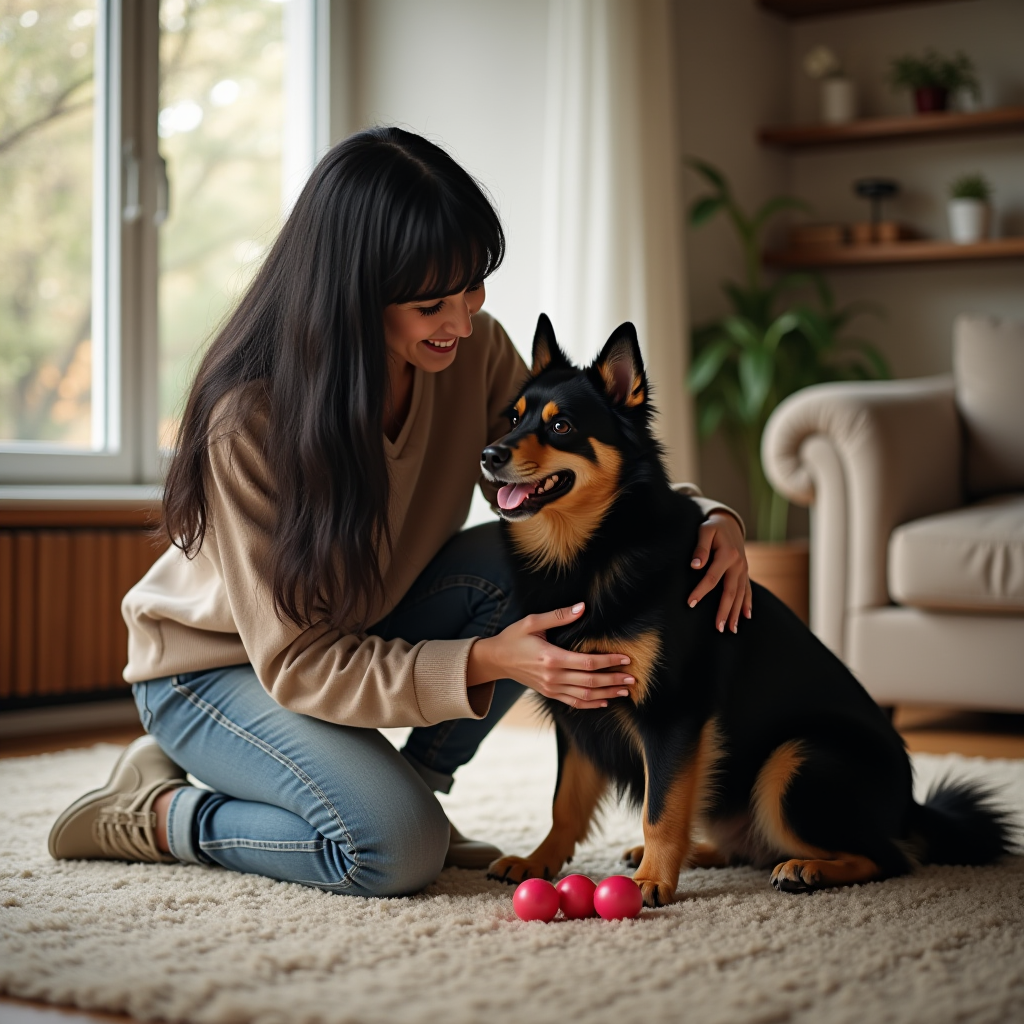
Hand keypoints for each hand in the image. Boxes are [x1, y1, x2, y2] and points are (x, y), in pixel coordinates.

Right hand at [467, 603, 634, 708]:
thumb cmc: (514, 637)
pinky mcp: (549, 693)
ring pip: (584, 695)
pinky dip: (590, 704)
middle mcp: (553, 676)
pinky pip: (573, 703)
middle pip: (590, 681)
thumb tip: (582, 608)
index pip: (587, 663)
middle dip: (613, 680)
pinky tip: (604, 702)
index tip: (626, 658)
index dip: (609, 661)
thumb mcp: (533, 622)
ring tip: (625, 691)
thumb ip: (558, 616)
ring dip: (606, 694)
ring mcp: (551, 687)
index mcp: (551, 658)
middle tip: (632, 678)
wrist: (496, 659)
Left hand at [687, 512, 751, 633]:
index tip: (690, 603)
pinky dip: (747, 604)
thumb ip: (700, 548)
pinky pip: (748, 590)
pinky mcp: (745, 572)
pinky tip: (746, 616)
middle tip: (718, 628)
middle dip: (724, 611)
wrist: (729, 522)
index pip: (712, 577)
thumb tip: (695, 565)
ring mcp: (744, 569)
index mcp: (727, 554)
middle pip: (730, 592)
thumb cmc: (713, 527)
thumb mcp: (705, 530)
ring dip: (736, 612)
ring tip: (730, 629)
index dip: (700, 591)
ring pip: (741, 594)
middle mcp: (739, 564)